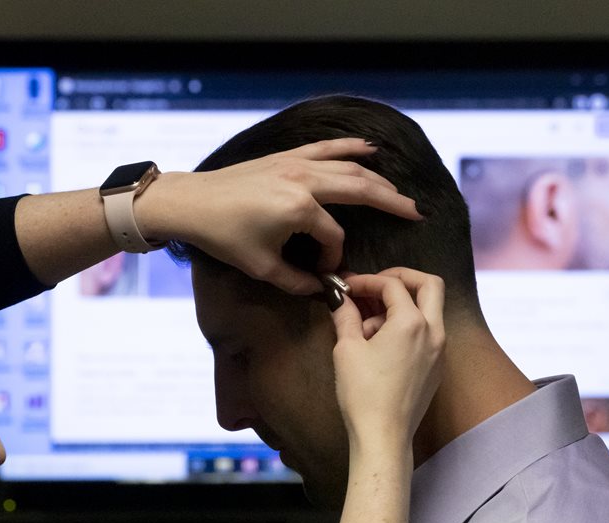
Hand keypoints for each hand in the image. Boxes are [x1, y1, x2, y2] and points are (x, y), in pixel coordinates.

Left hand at [140, 138, 421, 294]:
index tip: (326, 271)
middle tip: (416, 213)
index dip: (335, 256)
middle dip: (390, 203)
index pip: (334, 235)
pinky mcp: (286, 156)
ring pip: (348, 168)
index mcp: (299, 209)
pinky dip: (349, 147)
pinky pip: (326, 148)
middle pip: (359, 190)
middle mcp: (303, 180)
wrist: (191, 202)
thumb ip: (297, 281)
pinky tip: (369, 149)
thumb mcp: (261, 267)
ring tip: (400, 193)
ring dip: (378, 179)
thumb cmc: (223, 236)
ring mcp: (296, 164)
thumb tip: (322, 290)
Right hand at [330, 268, 445, 449]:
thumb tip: (340, 298)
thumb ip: (345, 315)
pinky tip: (379, 344)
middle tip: (375, 285)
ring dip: (402, 305)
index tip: (347, 287)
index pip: (392, 285)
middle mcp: (434, 332)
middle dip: (401, 278)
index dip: (367, 280)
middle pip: (429, 285)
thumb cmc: (363, 394)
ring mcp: (439, 350)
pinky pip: (427, 332)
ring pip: (429, 310)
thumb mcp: (346, 349)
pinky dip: (408, 326)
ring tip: (367, 324)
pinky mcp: (436, 367)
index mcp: (412, 323)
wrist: (383, 436)